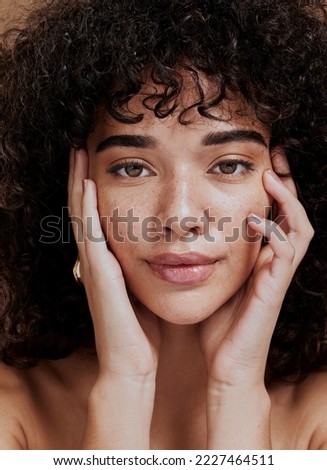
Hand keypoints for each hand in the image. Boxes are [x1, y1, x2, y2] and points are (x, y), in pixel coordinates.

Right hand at [68, 148, 159, 382]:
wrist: (133, 364)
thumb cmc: (142, 330)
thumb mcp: (145, 291)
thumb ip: (145, 269)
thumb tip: (163, 248)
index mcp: (108, 263)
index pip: (97, 217)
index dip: (93, 189)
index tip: (97, 161)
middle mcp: (96, 261)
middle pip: (83, 209)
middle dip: (80, 177)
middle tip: (81, 145)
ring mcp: (94, 267)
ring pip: (81, 216)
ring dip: (78, 184)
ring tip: (78, 153)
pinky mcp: (98, 276)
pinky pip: (90, 235)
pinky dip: (85, 209)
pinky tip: (86, 185)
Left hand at [199, 166, 313, 389]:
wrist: (227, 365)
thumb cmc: (219, 326)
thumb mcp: (213, 283)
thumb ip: (209, 259)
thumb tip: (184, 233)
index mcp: (260, 260)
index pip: (274, 216)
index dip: (271, 190)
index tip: (257, 162)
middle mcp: (274, 264)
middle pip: (294, 215)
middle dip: (287, 184)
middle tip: (274, 156)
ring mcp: (277, 277)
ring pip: (300, 229)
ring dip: (287, 202)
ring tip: (269, 178)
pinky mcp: (274, 291)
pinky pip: (286, 254)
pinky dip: (276, 233)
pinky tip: (255, 220)